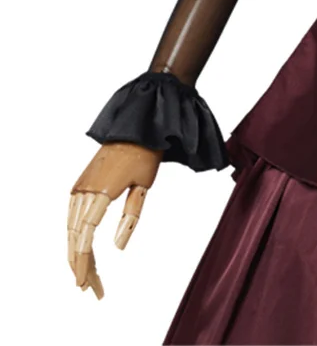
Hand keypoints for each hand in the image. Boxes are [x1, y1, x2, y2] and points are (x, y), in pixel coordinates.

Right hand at [68, 142, 162, 297]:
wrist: (136, 127)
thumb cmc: (145, 155)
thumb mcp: (144, 186)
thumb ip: (130, 218)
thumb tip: (117, 249)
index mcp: (100, 192)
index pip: (86, 237)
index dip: (85, 263)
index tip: (86, 284)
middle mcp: (83, 191)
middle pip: (76, 238)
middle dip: (81, 265)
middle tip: (91, 289)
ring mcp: (79, 187)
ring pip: (71, 230)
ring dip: (77, 254)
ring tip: (87, 277)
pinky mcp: (80, 184)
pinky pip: (72, 217)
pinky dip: (75, 237)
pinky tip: (81, 251)